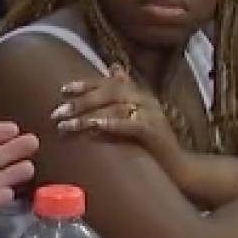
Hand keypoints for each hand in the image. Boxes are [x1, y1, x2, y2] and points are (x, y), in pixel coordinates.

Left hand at [53, 65, 182, 164]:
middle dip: (81, 101)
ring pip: (115, 108)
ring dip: (88, 116)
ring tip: (66, 125)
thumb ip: (123, 96)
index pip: (109, 82)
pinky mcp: (154, 131)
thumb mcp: (137, 116)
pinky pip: (130, 124)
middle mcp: (145, 99)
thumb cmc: (153, 146)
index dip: (86, 84)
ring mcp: (151, 114)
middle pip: (109, 92)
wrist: (181, 170)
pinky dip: (112, 124)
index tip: (63, 90)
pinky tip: (94, 127)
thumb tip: (113, 68)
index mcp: (139, 94)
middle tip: (57, 113)